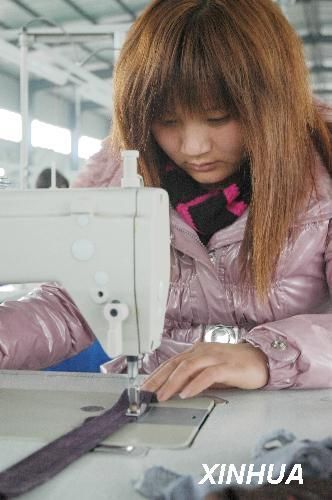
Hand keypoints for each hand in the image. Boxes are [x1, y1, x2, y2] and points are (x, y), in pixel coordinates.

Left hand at [141, 342, 268, 400]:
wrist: (262, 359)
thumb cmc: (235, 365)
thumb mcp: (209, 371)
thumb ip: (193, 377)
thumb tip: (172, 390)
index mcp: (196, 351)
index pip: (171, 362)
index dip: (155, 374)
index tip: (143, 388)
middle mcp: (203, 351)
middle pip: (175, 364)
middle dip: (158, 379)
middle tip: (145, 393)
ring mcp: (215, 357)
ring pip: (188, 367)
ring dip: (172, 382)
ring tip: (162, 396)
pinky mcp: (228, 366)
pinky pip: (208, 374)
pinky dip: (195, 384)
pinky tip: (186, 393)